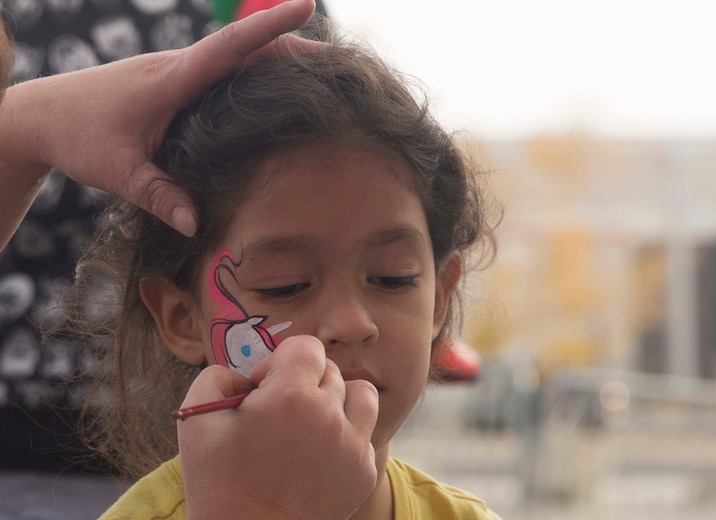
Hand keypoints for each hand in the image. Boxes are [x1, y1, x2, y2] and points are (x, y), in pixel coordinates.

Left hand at [0, 0, 316, 240]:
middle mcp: (181, 68)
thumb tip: (194, 224)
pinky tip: (279, 92)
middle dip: (293, 44)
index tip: (305, 6)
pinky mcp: (179, 82)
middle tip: (340, 61)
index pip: (229, 48)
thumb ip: (157, 195)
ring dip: (280, 57)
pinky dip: (258, 72)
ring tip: (324, 76)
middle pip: (247, 47)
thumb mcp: (117, 172)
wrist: (44, 112)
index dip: (268, 27)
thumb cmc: (80, 136)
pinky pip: (227, 69)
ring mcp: (181, 72)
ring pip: (238, 56)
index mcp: (171, 81)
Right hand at [178, 336, 378, 519]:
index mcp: (291, 396)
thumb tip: (250, 374)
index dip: (280, 362)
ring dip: (337, 401)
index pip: (306, 347)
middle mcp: (330, 416)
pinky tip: (316, 456)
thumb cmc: (218, 482)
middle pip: (329, 370)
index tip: (265, 390)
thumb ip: (220, 374)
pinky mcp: (364, 471)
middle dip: (304, 383)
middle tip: (279, 415)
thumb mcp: (197, 419)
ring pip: (360, 394)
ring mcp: (353, 445)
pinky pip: (364, 433)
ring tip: (310, 425)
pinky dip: (345, 436)